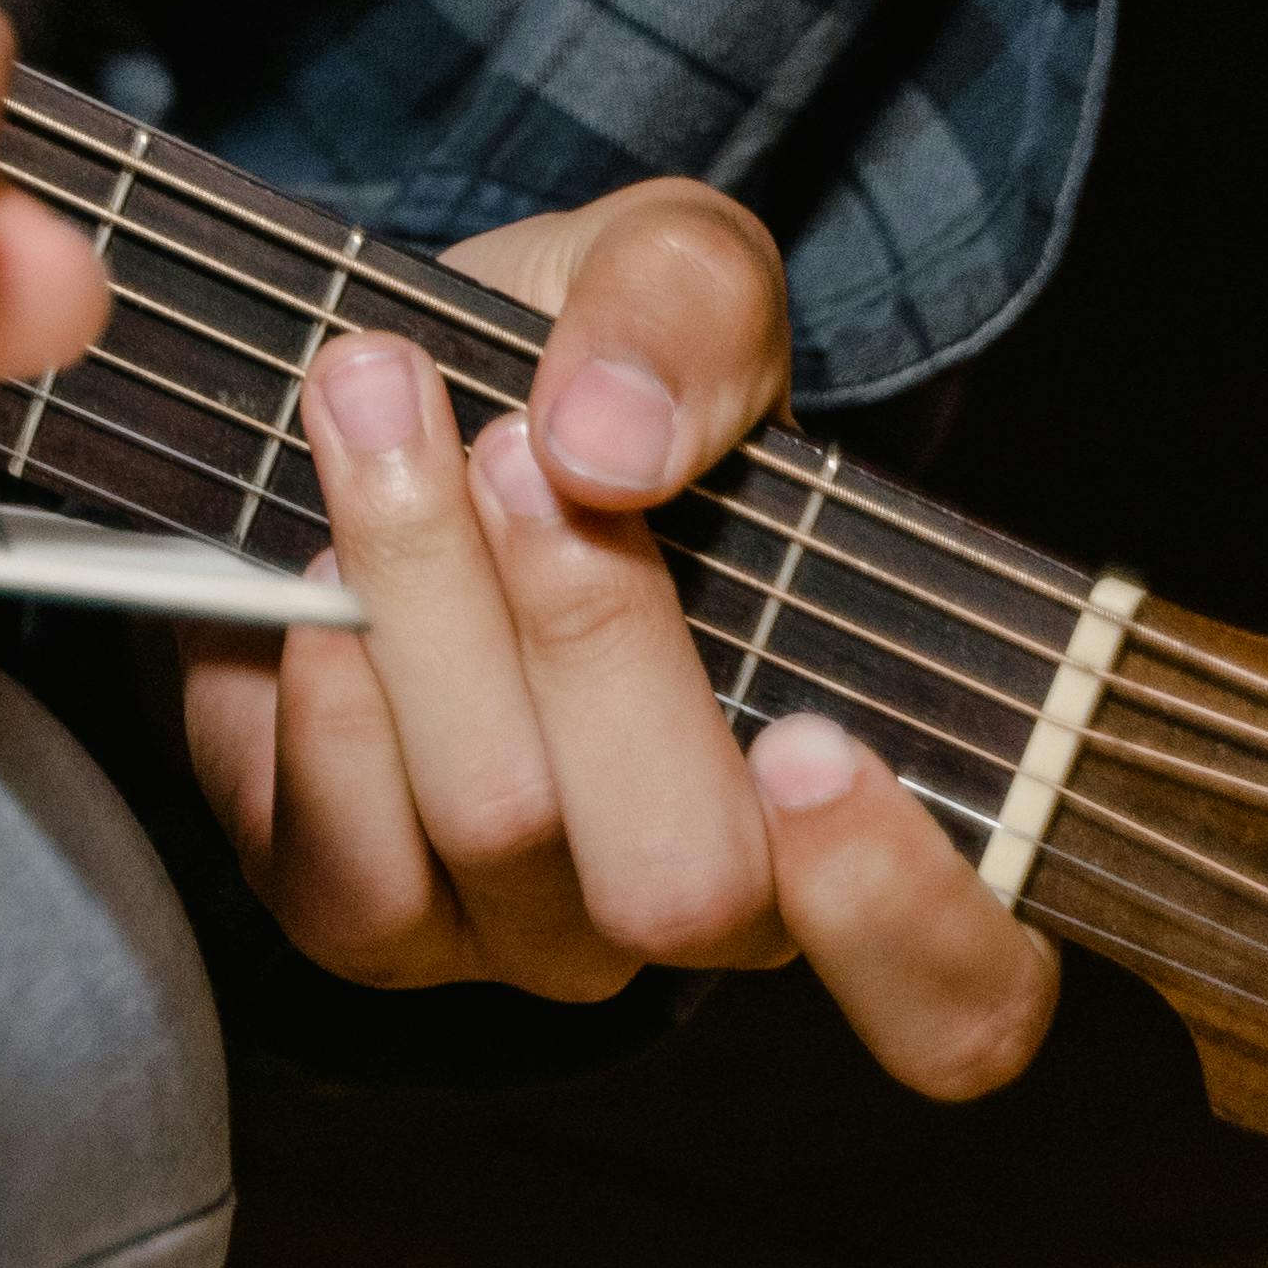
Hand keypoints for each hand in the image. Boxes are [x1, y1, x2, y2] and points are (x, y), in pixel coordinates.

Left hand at [177, 180, 1060, 1096]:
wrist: (374, 402)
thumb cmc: (573, 372)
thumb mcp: (663, 273)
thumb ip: (686, 311)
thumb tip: (614, 442)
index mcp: (852, 800)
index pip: (959, 994)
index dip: (905, 911)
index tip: (816, 742)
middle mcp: (703, 906)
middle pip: (677, 879)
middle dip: (588, 641)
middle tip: (510, 450)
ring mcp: (524, 929)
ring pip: (499, 833)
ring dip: (428, 611)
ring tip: (377, 424)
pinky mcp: (361, 912)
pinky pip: (344, 856)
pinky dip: (322, 692)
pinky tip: (308, 568)